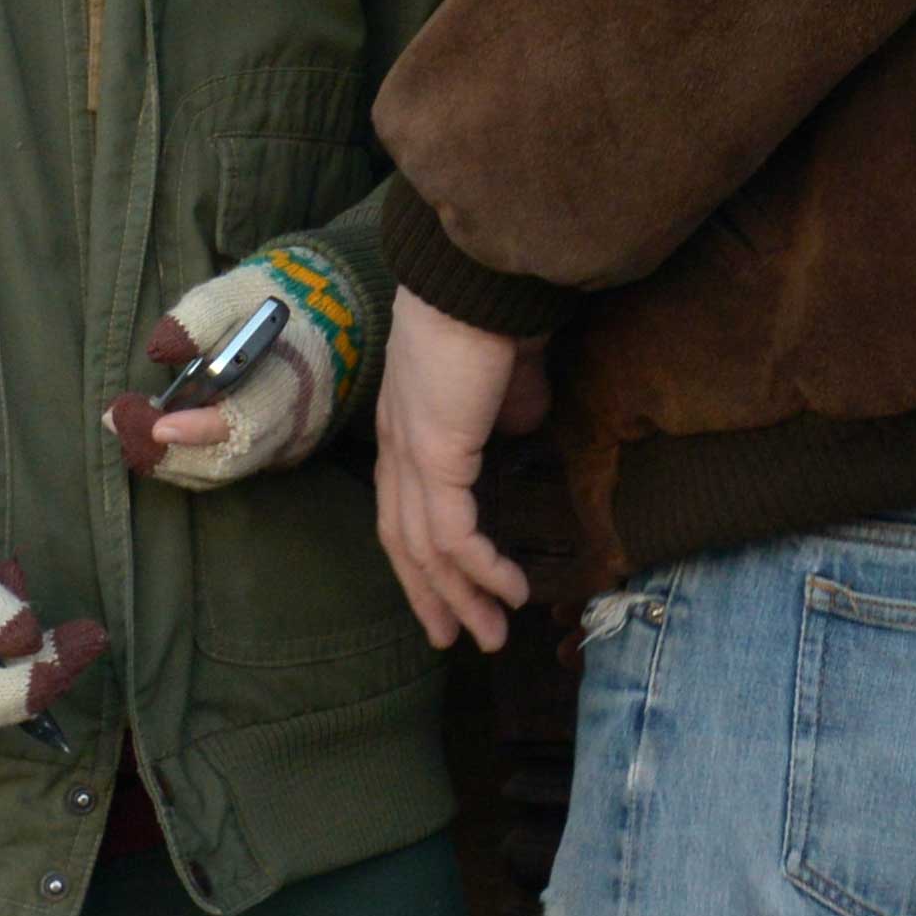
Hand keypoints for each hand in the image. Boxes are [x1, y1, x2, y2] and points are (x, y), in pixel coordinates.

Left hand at [109, 242, 372, 489]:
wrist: (310, 319)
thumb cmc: (266, 305)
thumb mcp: (236, 292)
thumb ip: (201, 317)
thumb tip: (161, 348)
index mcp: (291, 378)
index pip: (248, 420)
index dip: (201, 429)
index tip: (156, 424)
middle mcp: (291, 423)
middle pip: (226, 461)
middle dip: (167, 452)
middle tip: (118, 421)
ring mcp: (281, 445)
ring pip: (219, 472)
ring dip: (166, 459)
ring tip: (124, 426)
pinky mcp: (267, 454)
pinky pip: (221, 469)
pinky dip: (182, 460)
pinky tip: (150, 436)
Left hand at [368, 292, 542, 651]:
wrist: (478, 277)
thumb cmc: (494, 310)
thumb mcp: (506, 372)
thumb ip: (507, 405)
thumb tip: (518, 424)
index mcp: (406, 422)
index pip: (402, 504)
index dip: (420, 552)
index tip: (446, 588)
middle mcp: (397, 443)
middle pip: (402, 538)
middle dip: (431, 593)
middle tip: (457, 637)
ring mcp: (409, 452)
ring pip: (424, 547)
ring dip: (459, 596)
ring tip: (491, 634)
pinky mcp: (433, 457)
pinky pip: (452, 533)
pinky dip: (480, 568)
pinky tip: (509, 591)